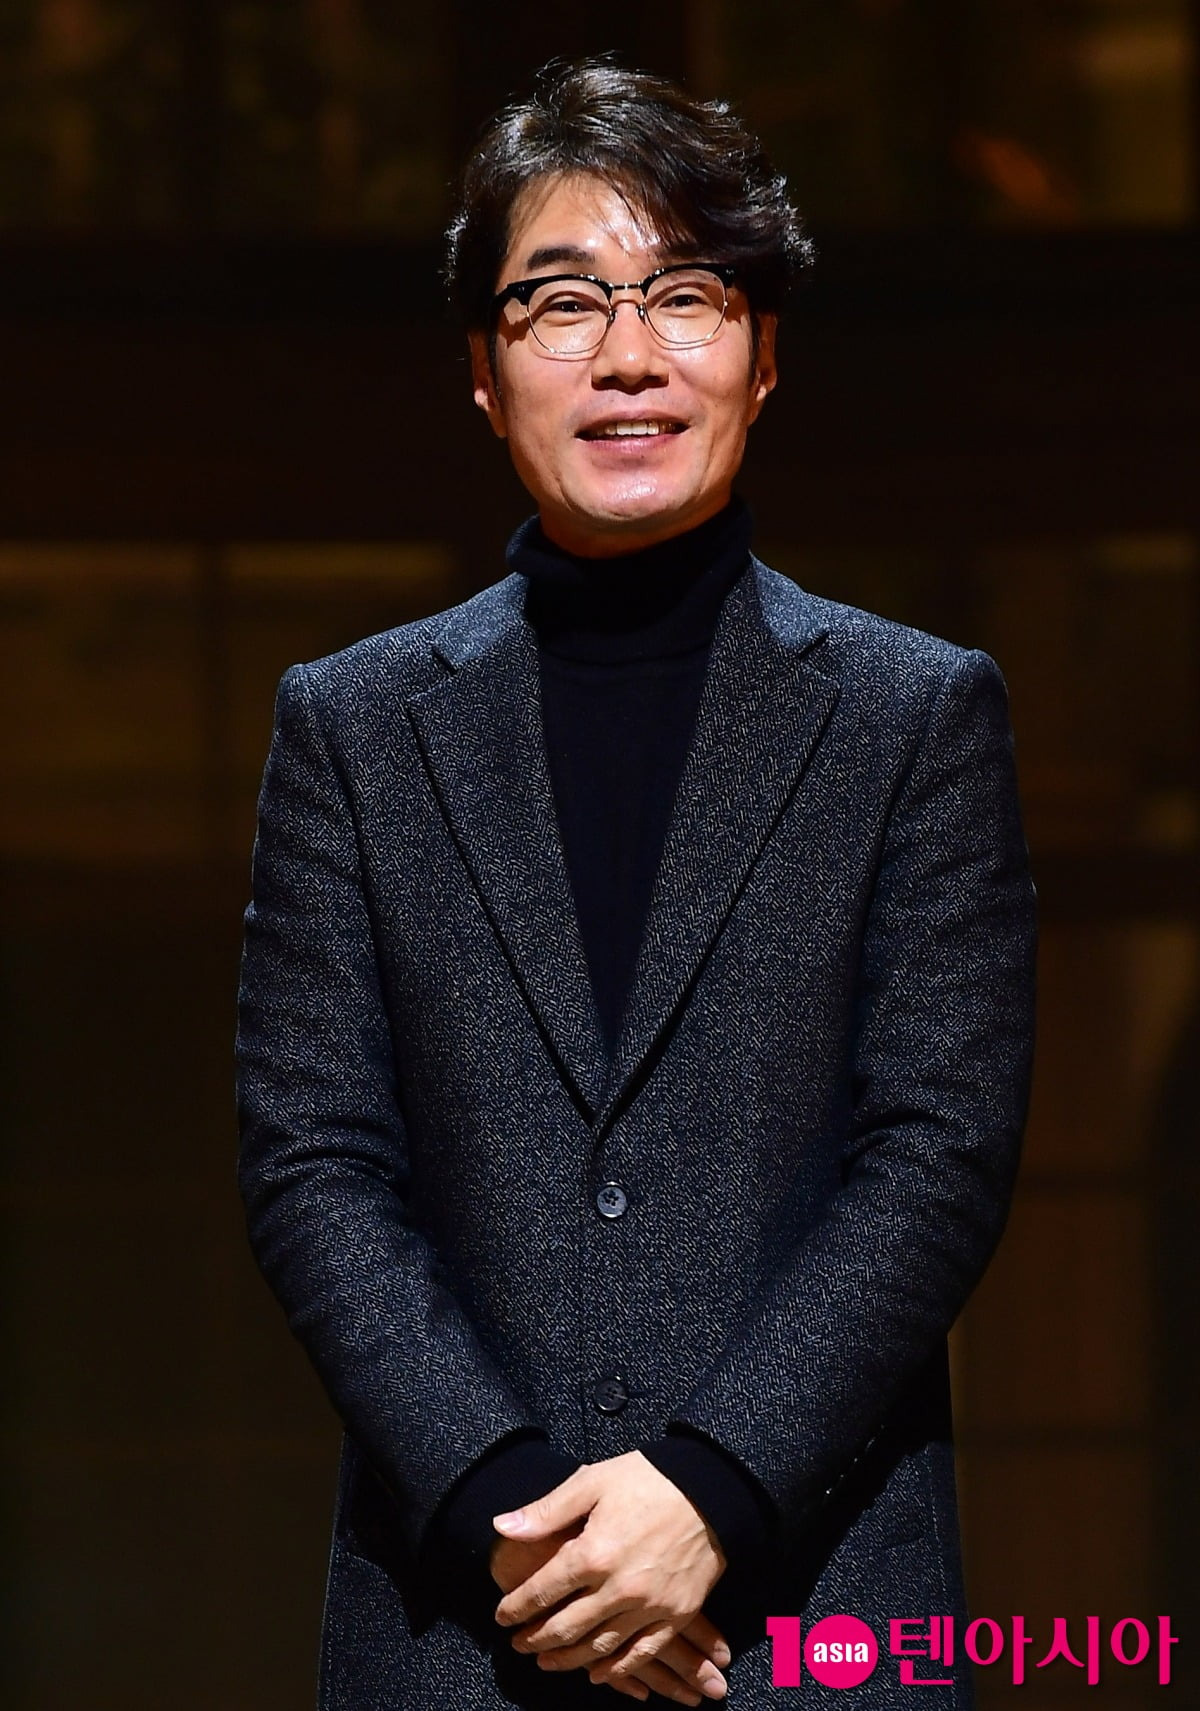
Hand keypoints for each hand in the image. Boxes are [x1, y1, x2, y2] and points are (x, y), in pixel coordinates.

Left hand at [491, 1451, 729, 1702]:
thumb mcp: (593, 1482)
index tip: (500, 1617)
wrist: (711, 1489)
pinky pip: (642, 1653)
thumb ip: (546, 1511)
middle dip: (535, 1639)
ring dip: (567, 1659)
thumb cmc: (649, 1478)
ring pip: (599, 1647)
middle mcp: (618, 1587)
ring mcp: (649, 1606)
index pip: (542, 1591)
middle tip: (518, 1644)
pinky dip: (617, 1670)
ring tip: (546, 1660)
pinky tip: (597, 1673)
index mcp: (593, 1552)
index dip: (516, 1607)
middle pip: (565, 1627)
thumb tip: (501, 1526)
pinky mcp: (676, 1615)